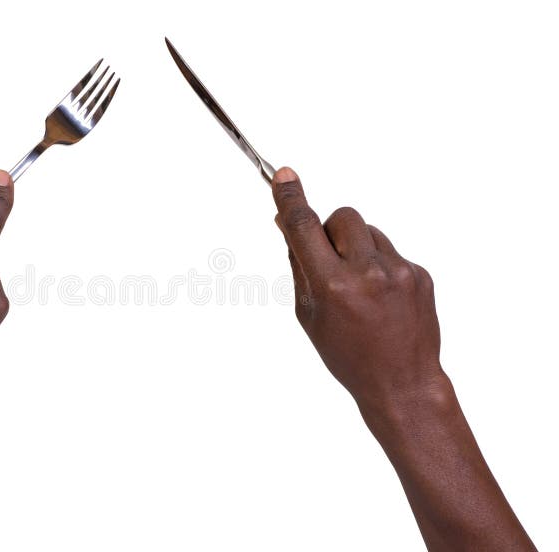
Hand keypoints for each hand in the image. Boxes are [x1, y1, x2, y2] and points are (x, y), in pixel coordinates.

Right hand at [271, 166, 443, 413]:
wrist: (402, 383)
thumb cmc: (347, 355)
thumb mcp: (309, 314)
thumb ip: (299, 266)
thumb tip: (287, 225)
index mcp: (332, 285)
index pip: (304, 227)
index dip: (291, 198)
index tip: (282, 175)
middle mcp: (367, 272)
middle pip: (343, 216)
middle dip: (331, 229)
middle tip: (330, 259)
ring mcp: (399, 271)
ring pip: (369, 232)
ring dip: (357, 248)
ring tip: (360, 288)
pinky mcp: (420, 273)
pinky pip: (390, 251)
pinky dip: (380, 265)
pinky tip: (382, 299)